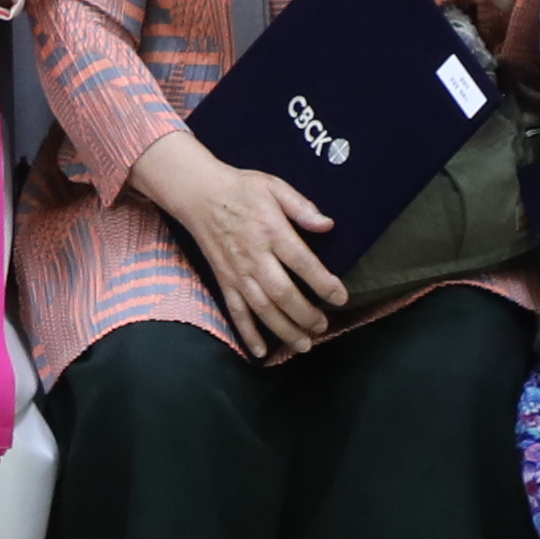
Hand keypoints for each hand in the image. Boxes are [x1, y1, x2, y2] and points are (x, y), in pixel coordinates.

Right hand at [141, 140, 342, 354]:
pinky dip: (247, 333)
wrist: (198, 194)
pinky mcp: (224, 280)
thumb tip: (328, 225)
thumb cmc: (241, 189)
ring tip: (304, 344)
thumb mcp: (274, 186)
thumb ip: (301, 207)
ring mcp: (237, 272)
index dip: (323, 283)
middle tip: (323, 326)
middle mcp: (254, 257)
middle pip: (283, 293)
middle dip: (305, 315)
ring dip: (283, 330)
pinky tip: (260, 352)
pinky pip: (235, 311)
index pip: (302, 263)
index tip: (341, 297)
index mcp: (271, 231)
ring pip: (262, 309)